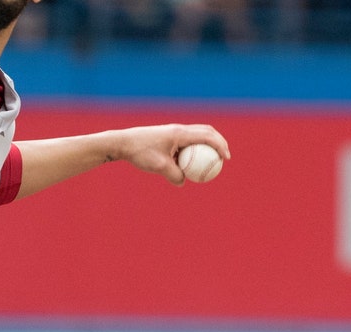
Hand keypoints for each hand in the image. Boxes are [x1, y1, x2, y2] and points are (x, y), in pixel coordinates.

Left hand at [115, 124, 230, 185]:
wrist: (123, 143)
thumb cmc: (141, 153)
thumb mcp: (159, 167)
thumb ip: (174, 175)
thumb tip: (183, 183)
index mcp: (180, 133)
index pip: (208, 137)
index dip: (221, 146)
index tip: (226, 158)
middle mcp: (179, 129)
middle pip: (207, 132)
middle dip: (219, 142)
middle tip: (224, 157)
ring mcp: (174, 132)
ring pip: (197, 135)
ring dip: (207, 145)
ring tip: (212, 160)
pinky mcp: (168, 136)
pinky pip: (187, 142)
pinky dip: (194, 150)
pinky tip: (192, 163)